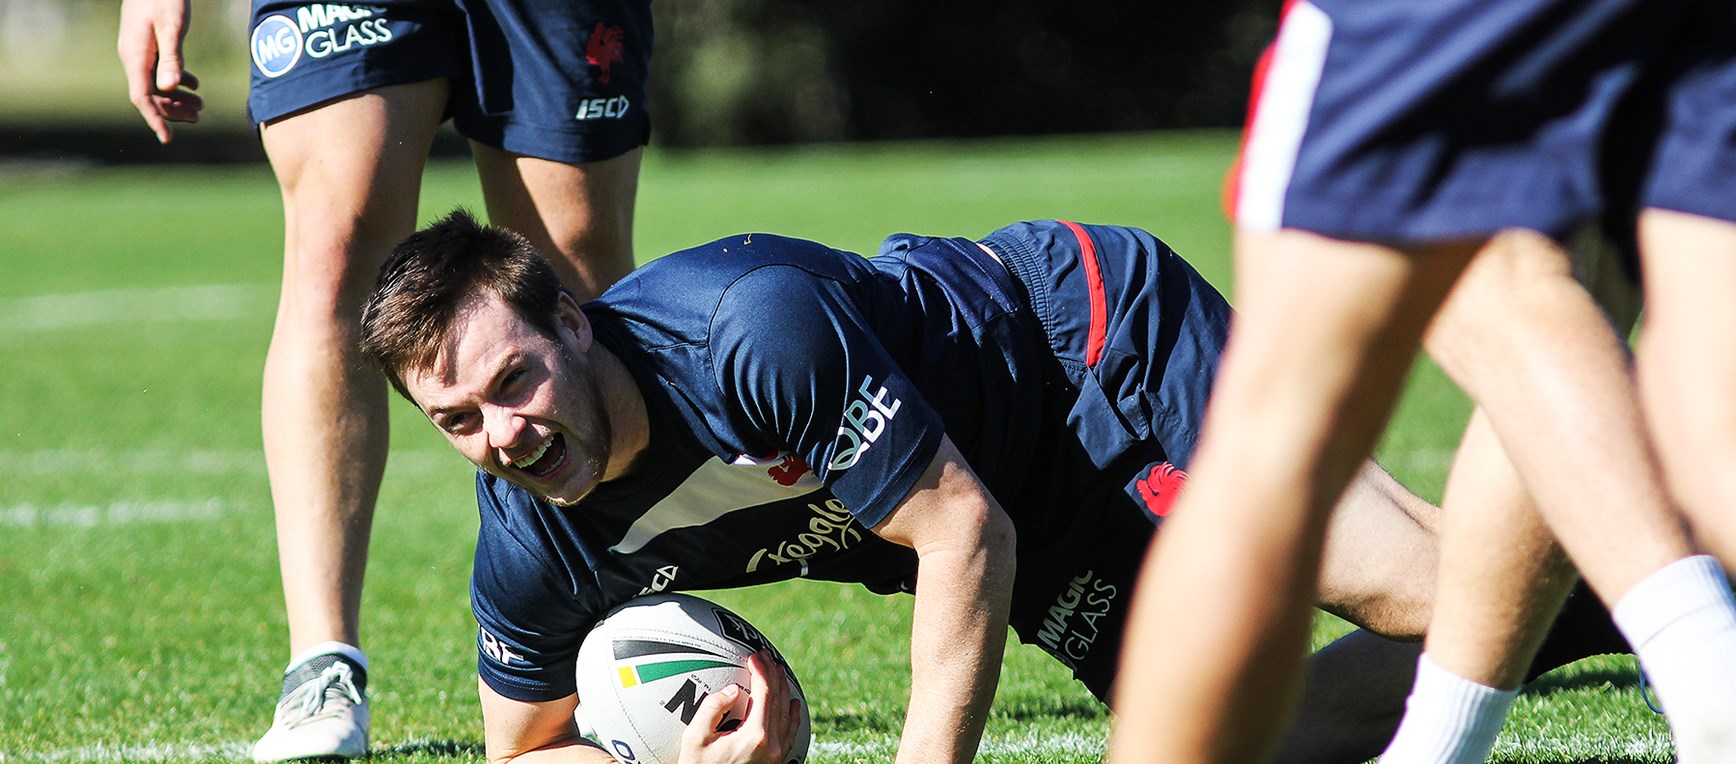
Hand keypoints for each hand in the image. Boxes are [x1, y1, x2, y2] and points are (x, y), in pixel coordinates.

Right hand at [117, 0, 203, 142]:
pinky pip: (160, 71)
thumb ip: (171, 57)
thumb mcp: (172, 27)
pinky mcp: (149, 45)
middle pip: (151, 95)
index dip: (155, 119)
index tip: (167, 138)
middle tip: (199, 117)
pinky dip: (177, 81)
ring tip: (201, 106)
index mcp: (135, 56)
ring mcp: (140, 52)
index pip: (141, 97)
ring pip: (156, 84)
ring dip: (177, 97)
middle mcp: (134, 57)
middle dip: (173, 110)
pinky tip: (196, 85)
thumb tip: (169, 87)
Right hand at [678, 651, 800, 763]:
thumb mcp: (695, 740)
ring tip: (778, 672)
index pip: (765, 693)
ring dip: (784, 690)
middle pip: (780, 699)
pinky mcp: (778, 762)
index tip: (754, 656)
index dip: (762, 670)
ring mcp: (778, 755)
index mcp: (755, 736)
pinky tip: (792, 704)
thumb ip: (711, 710)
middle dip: (774, 674)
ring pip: (788, 714)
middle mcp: (773, 745)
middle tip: (766, 657)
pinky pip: (791, 731)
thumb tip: (731, 690)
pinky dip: (792, 713)